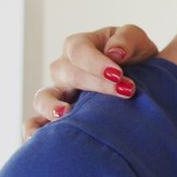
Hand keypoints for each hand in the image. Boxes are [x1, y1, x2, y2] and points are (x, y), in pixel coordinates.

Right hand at [28, 25, 157, 136]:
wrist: (142, 77)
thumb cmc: (134, 54)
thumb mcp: (135, 38)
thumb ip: (127, 39)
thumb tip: (115, 53)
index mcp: (80, 45)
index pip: (79, 50)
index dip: (96, 63)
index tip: (118, 75)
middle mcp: (64, 68)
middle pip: (68, 74)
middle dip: (96, 84)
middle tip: (125, 91)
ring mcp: (58, 93)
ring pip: (43, 98)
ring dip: (52, 106)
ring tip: (67, 114)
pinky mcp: (58, 115)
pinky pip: (36, 123)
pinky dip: (35, 129)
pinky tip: (41, 138)